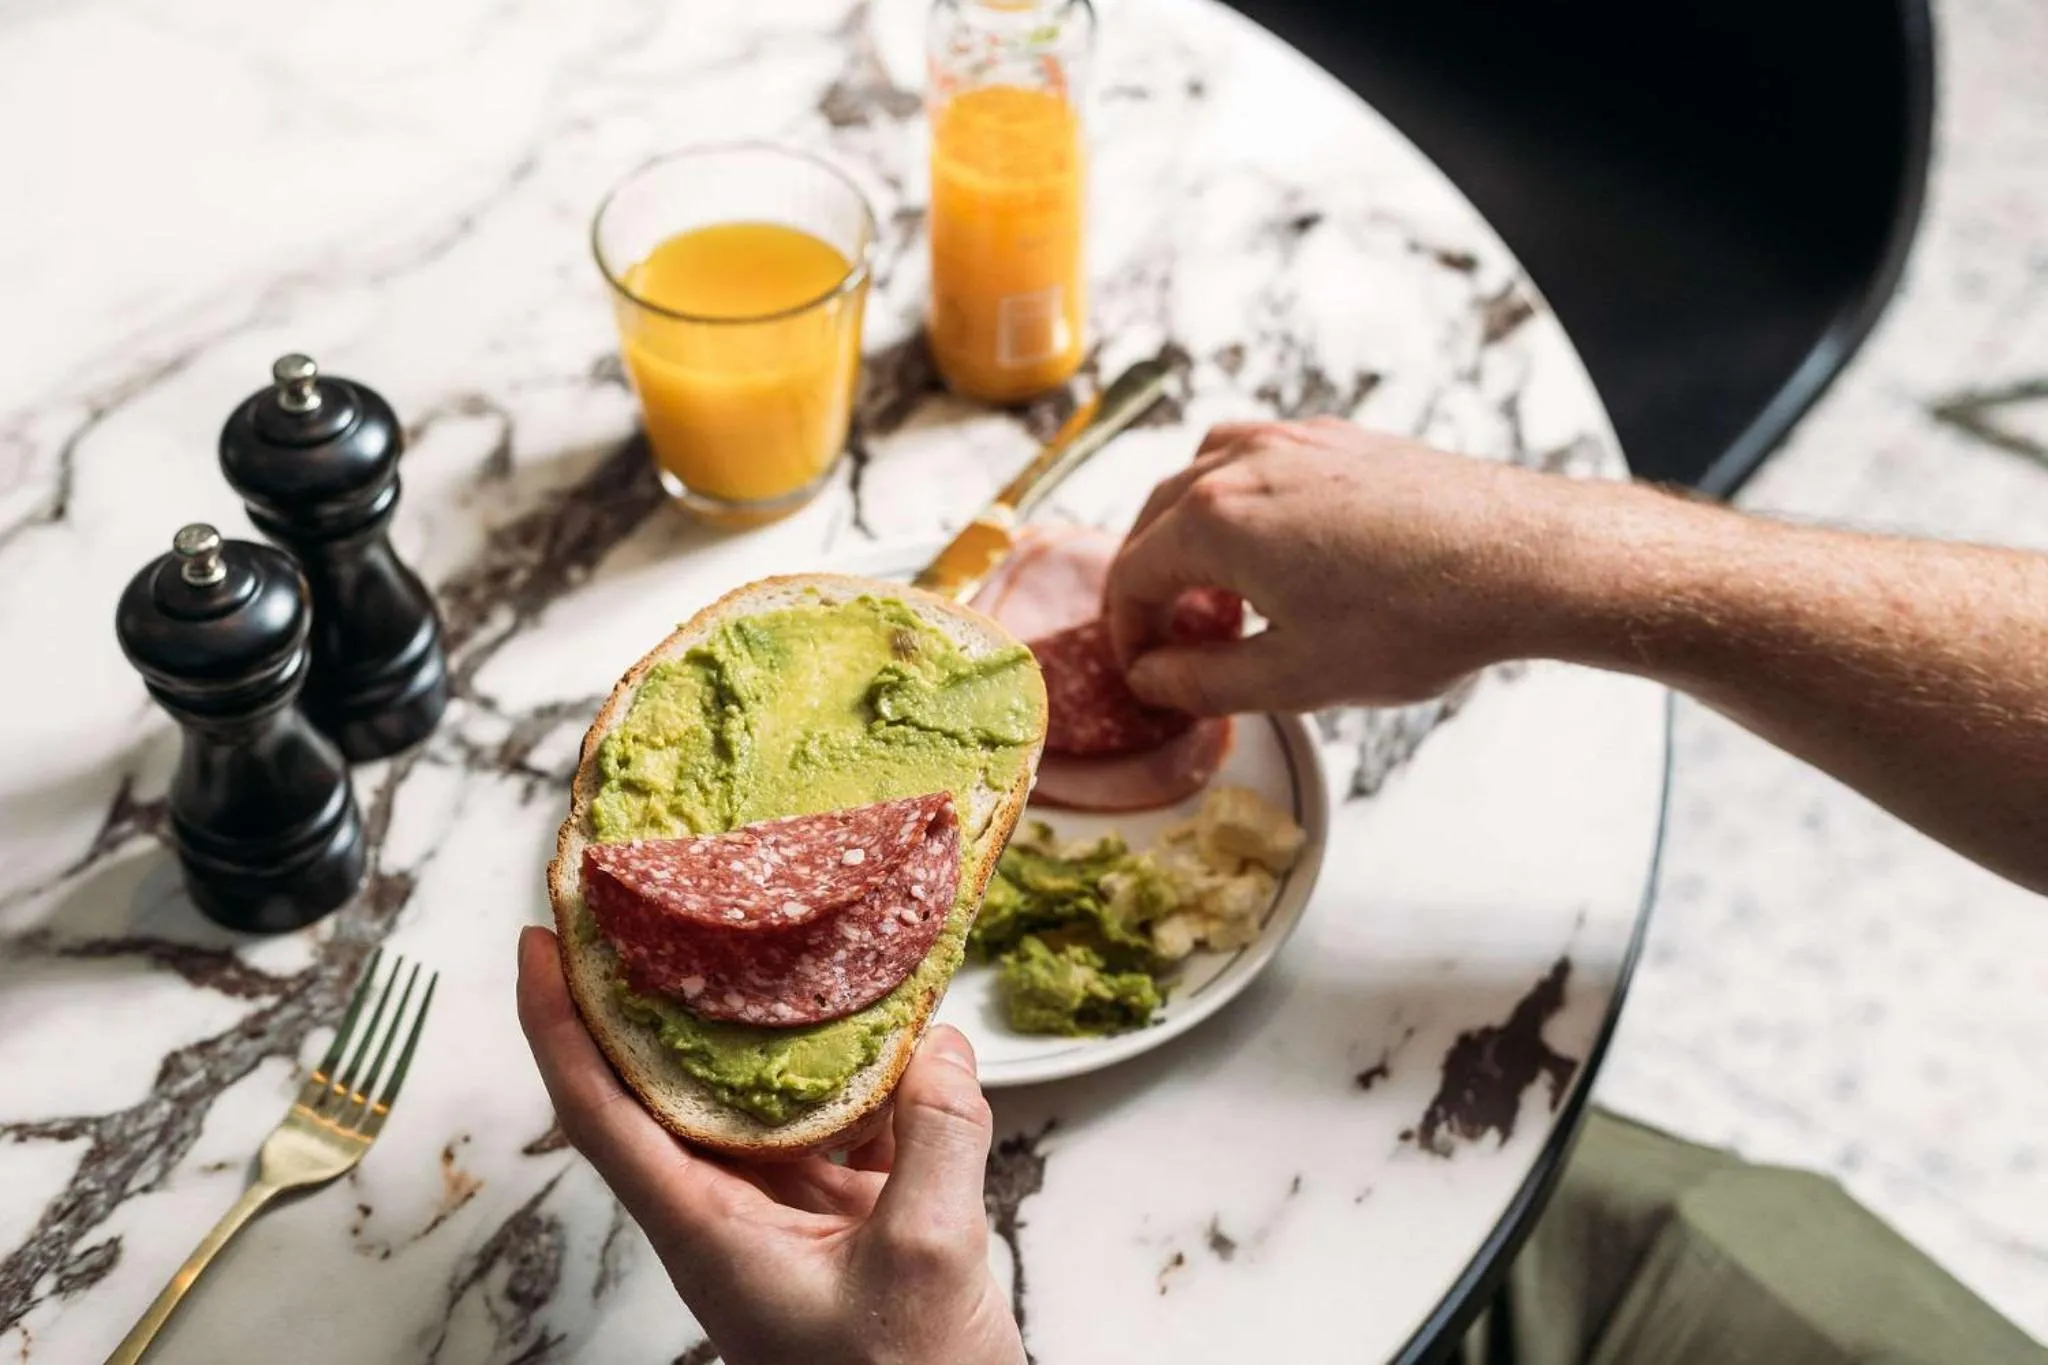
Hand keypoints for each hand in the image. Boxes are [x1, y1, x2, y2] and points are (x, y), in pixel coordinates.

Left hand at [516, 926, 1024, 1364]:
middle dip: (657, 990)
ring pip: (767, 1089)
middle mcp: (732, 1210)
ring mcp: (792, 1212)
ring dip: (778, 1016)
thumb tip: (940, 1045)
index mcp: (704, 1229)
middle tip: (653, 897)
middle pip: (671, 1082)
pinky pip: (850, 1117)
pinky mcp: (855, 1215)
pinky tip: (906, 1017)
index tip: (537, 942)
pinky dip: (874, 1065)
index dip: (558, 1027)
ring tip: (784, 929)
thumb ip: (932, 1139)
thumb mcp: (922, 1259)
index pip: (601, 1114)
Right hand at [1104, 418, 1581, 713]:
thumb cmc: (1415, 620)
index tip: (1143, 668)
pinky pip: (1260, 454)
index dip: (1128, 630)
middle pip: (1158, 515)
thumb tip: (1152, 678)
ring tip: (1213, 584)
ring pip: (1204, 471)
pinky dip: (1239, 496)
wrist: (1521, 559)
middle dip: (1150, 578)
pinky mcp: (1344, 439)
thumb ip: (1204, 681)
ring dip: (1188, 527)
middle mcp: (1245, 462)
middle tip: (1165, 635)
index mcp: (1217, 521)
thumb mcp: (1295, 679)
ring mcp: (1298, 440)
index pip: (1134, 573)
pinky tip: (1274, 544)